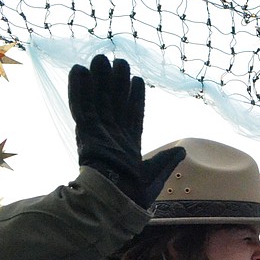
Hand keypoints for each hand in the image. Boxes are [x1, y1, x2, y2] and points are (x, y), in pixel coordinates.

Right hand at [67, 54, 183, 207]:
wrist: (119, 201)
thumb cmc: (137, 194)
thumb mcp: (157, 174)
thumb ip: (167, 160)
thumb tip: (181, 150)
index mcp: (129, 145)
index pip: (133, 115)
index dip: (135, 97)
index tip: (137, 80)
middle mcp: (112, 136)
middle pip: (114, 102)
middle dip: (116, 83)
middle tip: (118, 61)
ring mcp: (98, 133)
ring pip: (99, 100)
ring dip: (99, 80)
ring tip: (101, 58)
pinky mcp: (86, 132)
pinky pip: (81, 107)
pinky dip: (79, 89)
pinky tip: (78, 71)